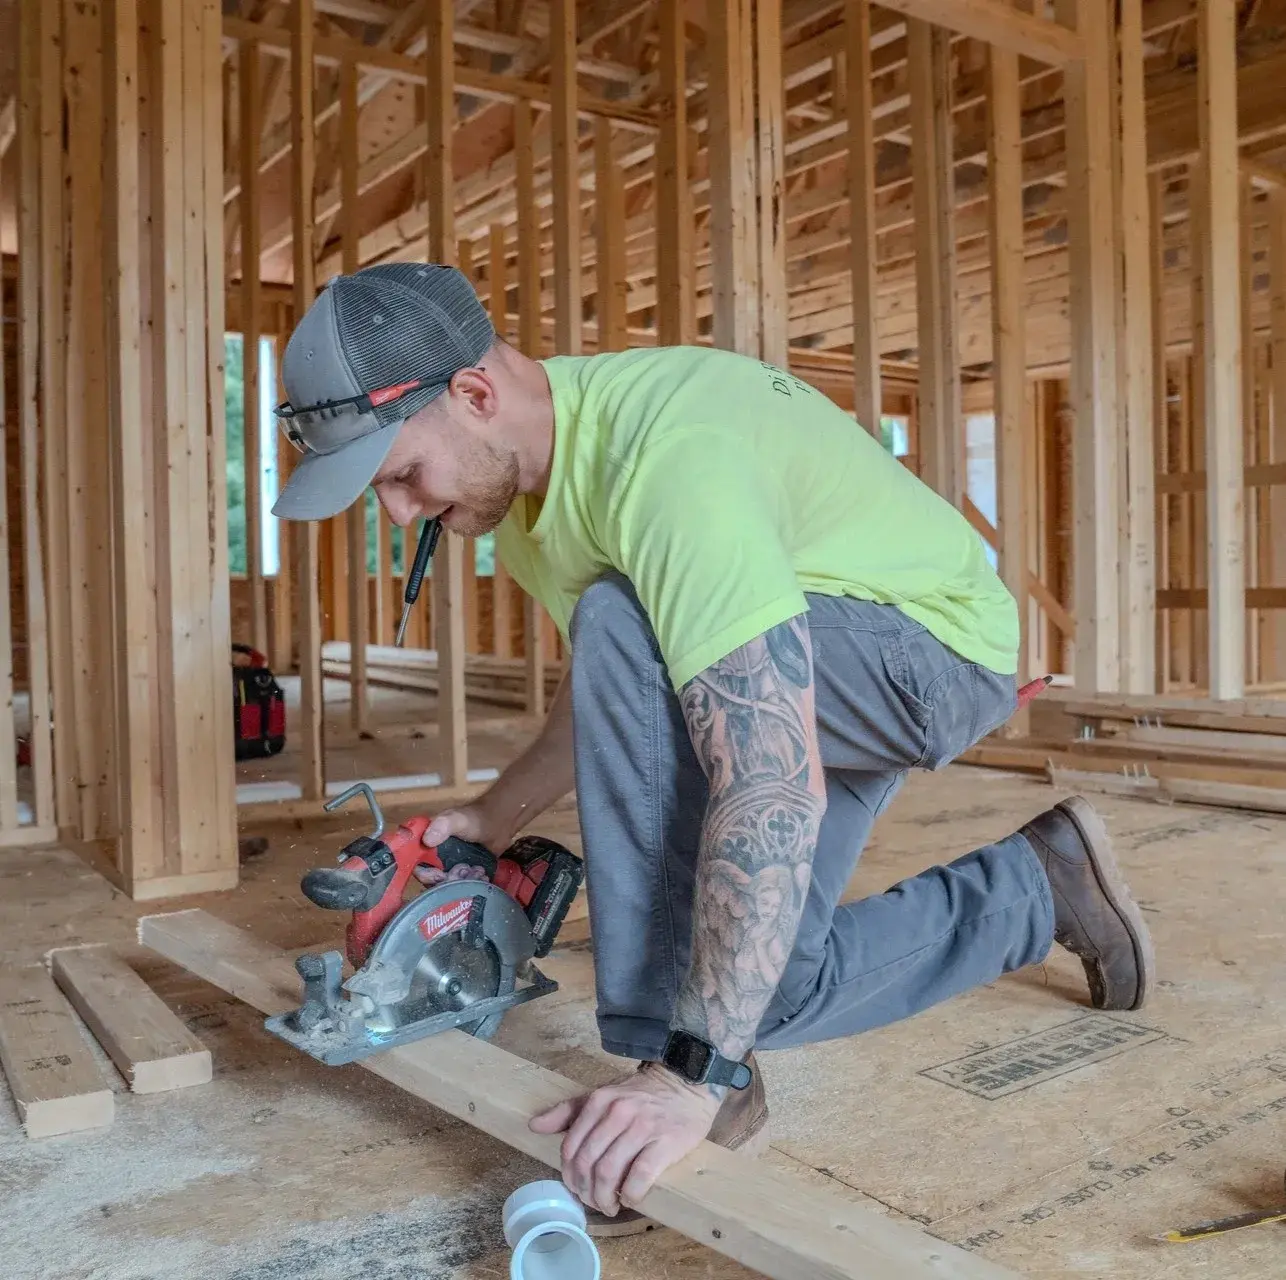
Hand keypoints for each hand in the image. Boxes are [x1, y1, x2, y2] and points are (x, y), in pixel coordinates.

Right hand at [415, 797, 514, 885]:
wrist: (499, 823)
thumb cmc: (475, 818)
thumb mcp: (457, 818)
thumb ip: (442, 825)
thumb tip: (427, 841)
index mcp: (425, 847)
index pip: (416, 868)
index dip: (427, 875)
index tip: (441, 874)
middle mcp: (434, 860)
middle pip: (433, 882)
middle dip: (449, 881)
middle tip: (465, 870)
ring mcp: (449, 868)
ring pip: (449, 887)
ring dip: (463, 883)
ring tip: (477, 871)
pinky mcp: (463, 875)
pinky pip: (463, 888)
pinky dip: (472, 885)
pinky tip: (482, 875)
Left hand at [528, 1062, 722, 1216]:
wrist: (684, 1082)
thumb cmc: (641, 1094)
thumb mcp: (603, 1094)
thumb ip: (569, 1111)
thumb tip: (534, 1125)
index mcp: (598, 1101)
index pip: (571, 1148)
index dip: (569, 1175)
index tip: (577, 1188)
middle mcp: (617, 1113)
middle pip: (588, 1164)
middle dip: (586, 1191)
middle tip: (594, 1202)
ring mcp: (641, 1127)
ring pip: (609, 1173)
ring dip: (605, 1198)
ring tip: (611, 1206)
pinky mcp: (665, 1142)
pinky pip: (640, 1176)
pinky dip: (630, 1195)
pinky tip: (630, 1199)